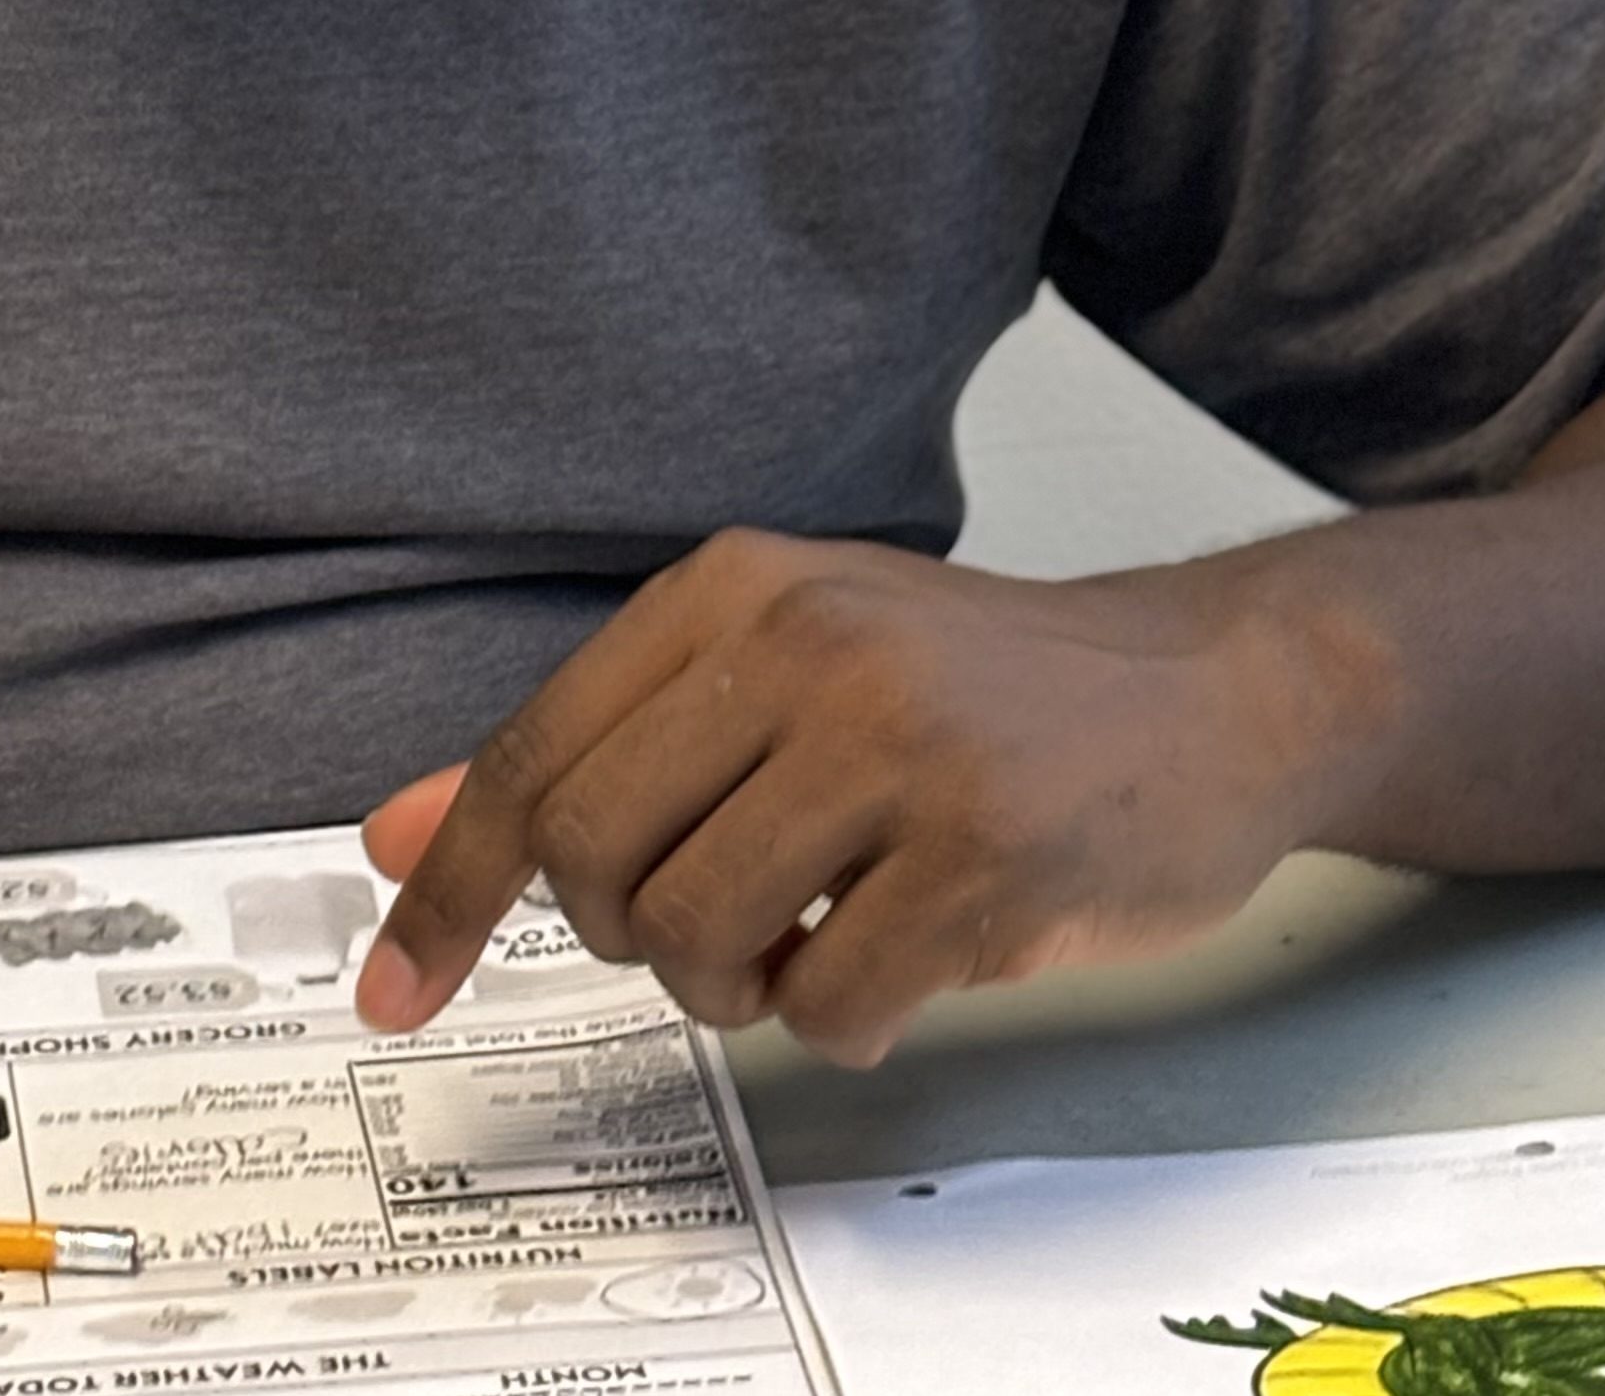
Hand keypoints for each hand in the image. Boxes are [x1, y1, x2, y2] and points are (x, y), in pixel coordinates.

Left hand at [353, 528, 1355, 1066]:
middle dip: (632, 938)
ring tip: (812, 936)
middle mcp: (804, 643)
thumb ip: (595, 752)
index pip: (537, 754)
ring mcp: (899, 744)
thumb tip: (398, 833)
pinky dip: (843, 1016)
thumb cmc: (978, 691)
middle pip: (599, 862)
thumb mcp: (775, 668)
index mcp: (732, 588)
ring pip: (698, 943)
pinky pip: (829, 1007)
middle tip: (716, 925)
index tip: (393, 983)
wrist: (1211, 688)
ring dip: (738, 986)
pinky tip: (902, 950)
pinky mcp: (985, 852)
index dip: (450, 886)